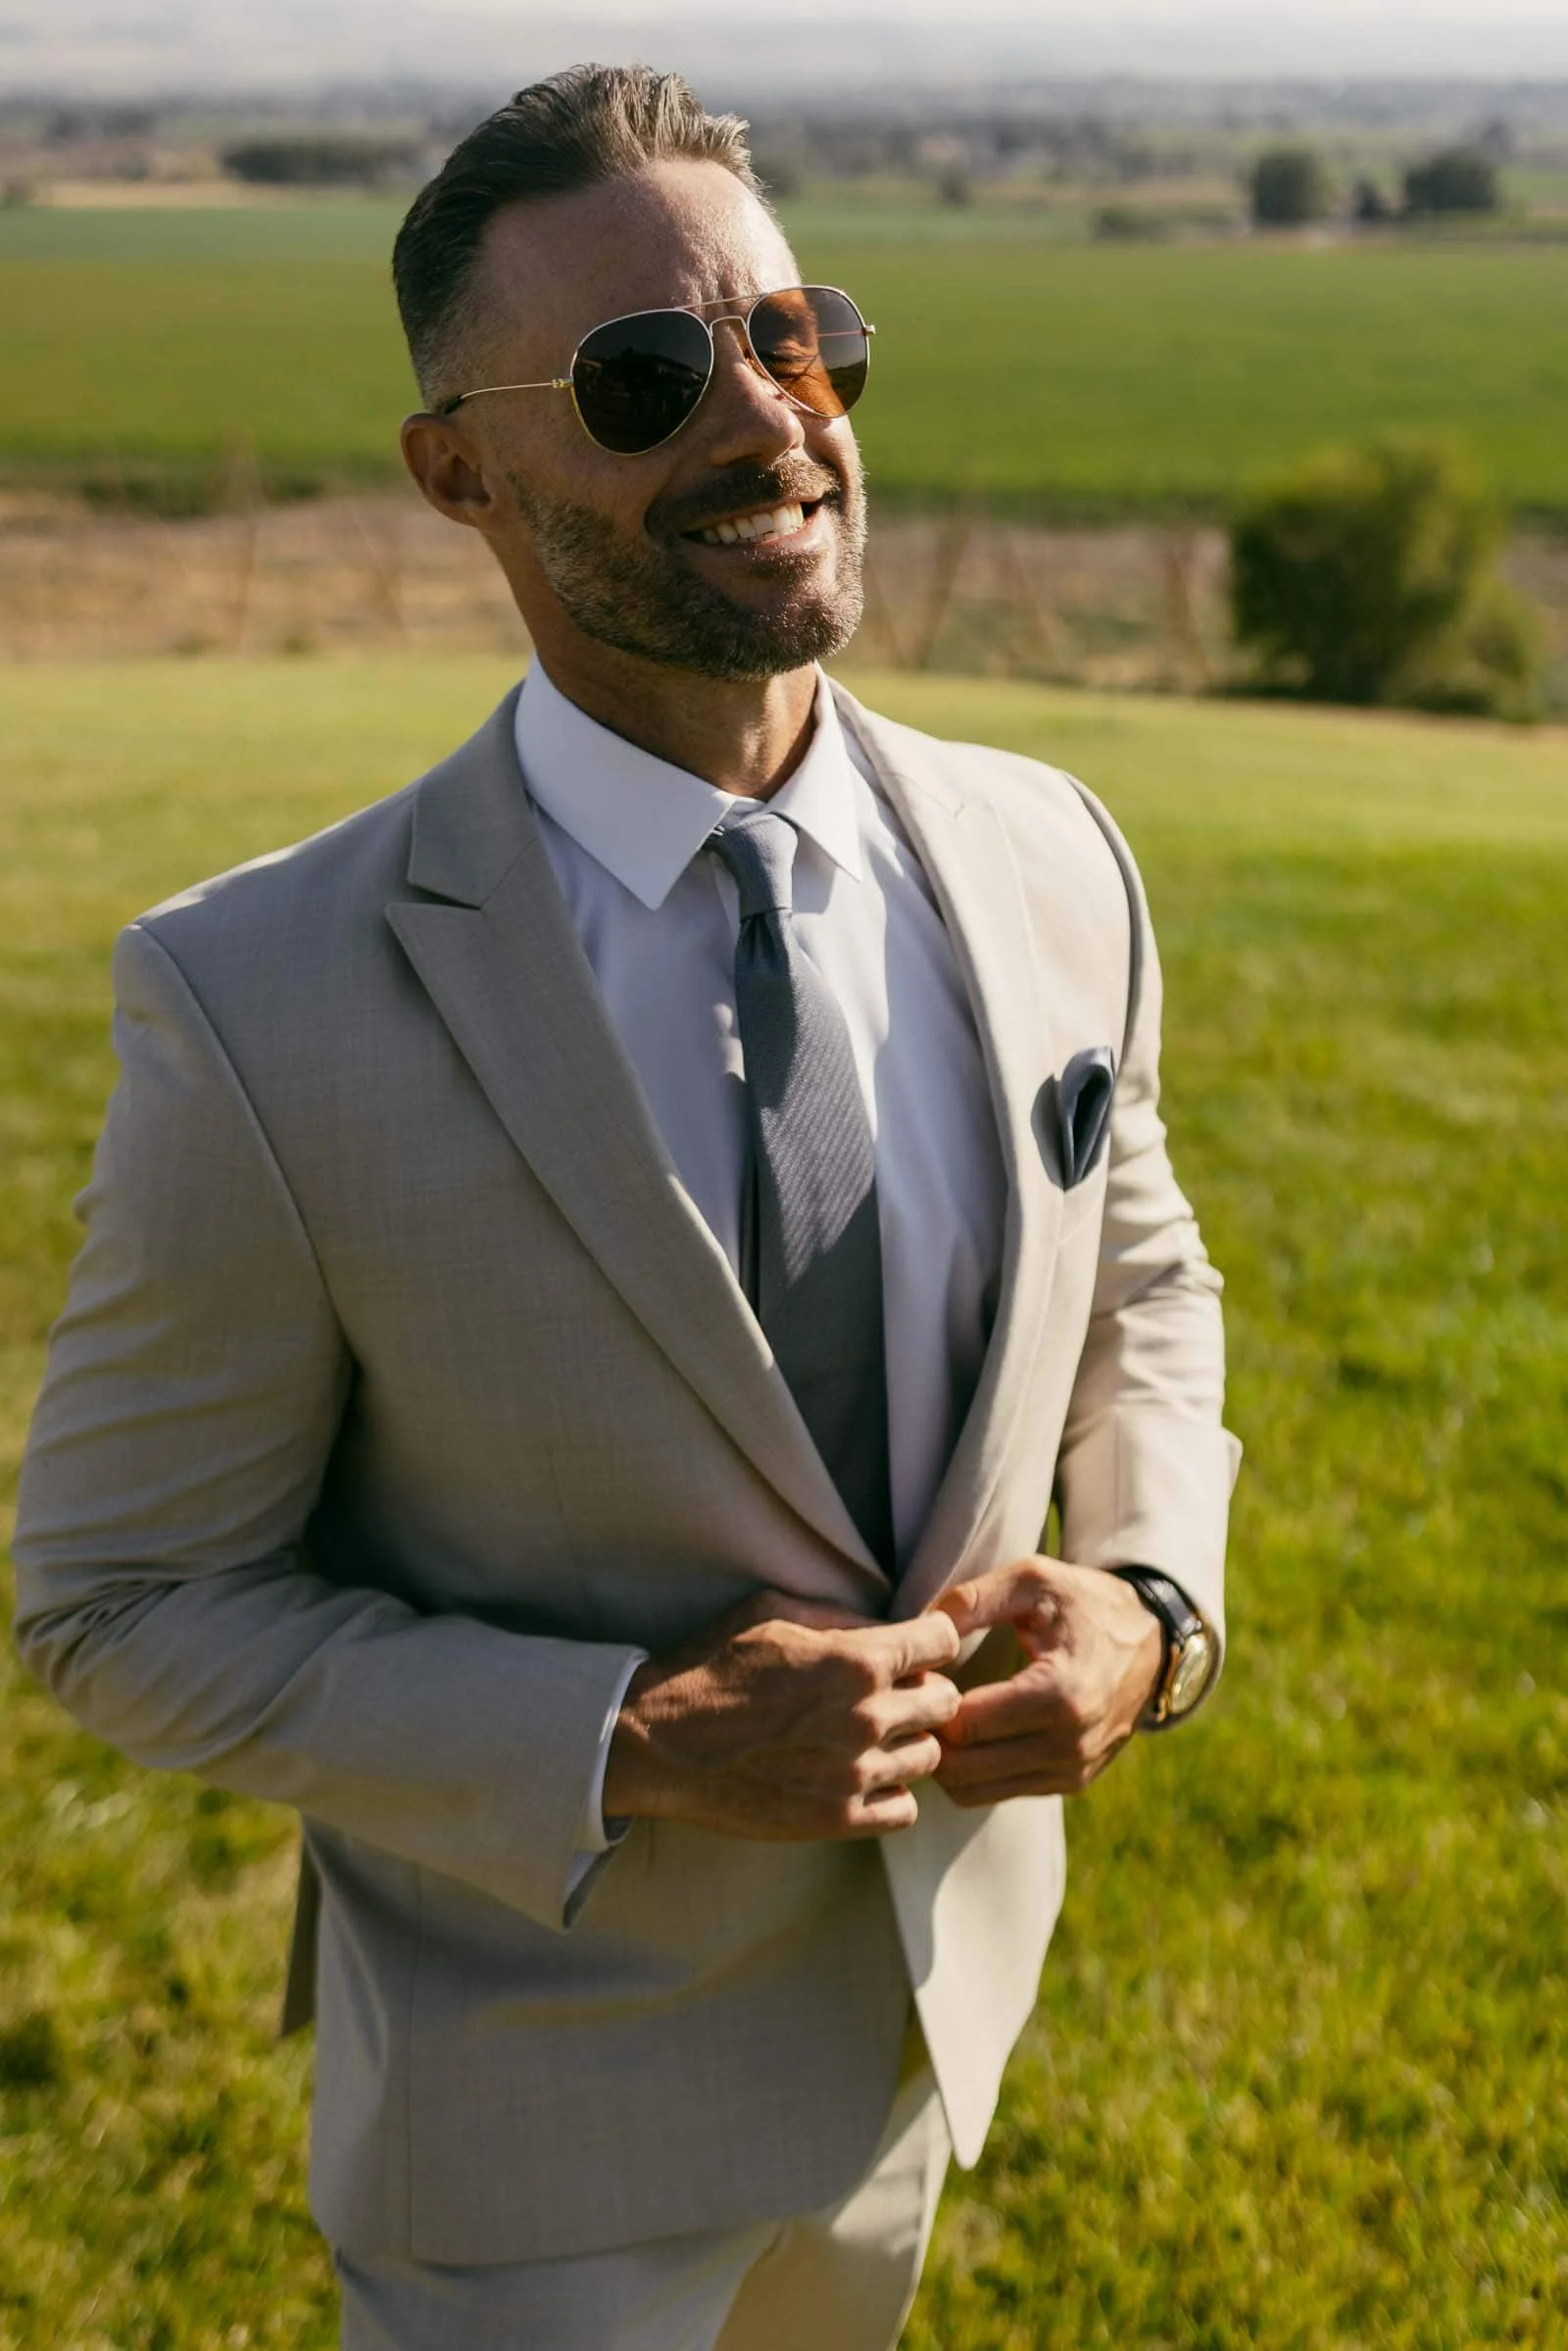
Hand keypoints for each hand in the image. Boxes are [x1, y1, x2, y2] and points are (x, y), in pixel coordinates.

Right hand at [603, 1591, 962, 1840]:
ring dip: (908, 1742)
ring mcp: (854, 1774)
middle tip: (895, 1691)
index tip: (914, 1647)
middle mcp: (867, 1718)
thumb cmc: (710, 1667)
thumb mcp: (771, 1611)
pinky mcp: (837, 1819)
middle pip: (946, 1701)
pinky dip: (892, 1792)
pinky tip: (862, 1776)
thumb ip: (839, 1615)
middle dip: (926, 1689)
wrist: (660, 1742)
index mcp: (856, 1661)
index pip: (943, 1641)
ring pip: (930, 1756)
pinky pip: (905, 1808)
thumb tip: (884, 1623)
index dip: (931, 1639)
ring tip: (873, 1736)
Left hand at [933, 1557, 1162, 1805]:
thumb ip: (975, 1598)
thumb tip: (921, 1627)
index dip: (928, 1701)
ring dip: (944, 1760)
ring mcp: (1071, 1770)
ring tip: (937, 1714)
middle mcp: (1069, 1745)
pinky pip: (997, 1792)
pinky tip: (965, 1731)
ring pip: (973, 1791)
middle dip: (928, 1736)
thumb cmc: (1086, 1602)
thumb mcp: (1034, 1580)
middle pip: (962, 1769)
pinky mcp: (1071, 1782)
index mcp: (1060, 1695)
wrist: (1153, 1641)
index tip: (919, 1672)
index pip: (965, 1724)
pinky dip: (970, 1771)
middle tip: (916, 1699)